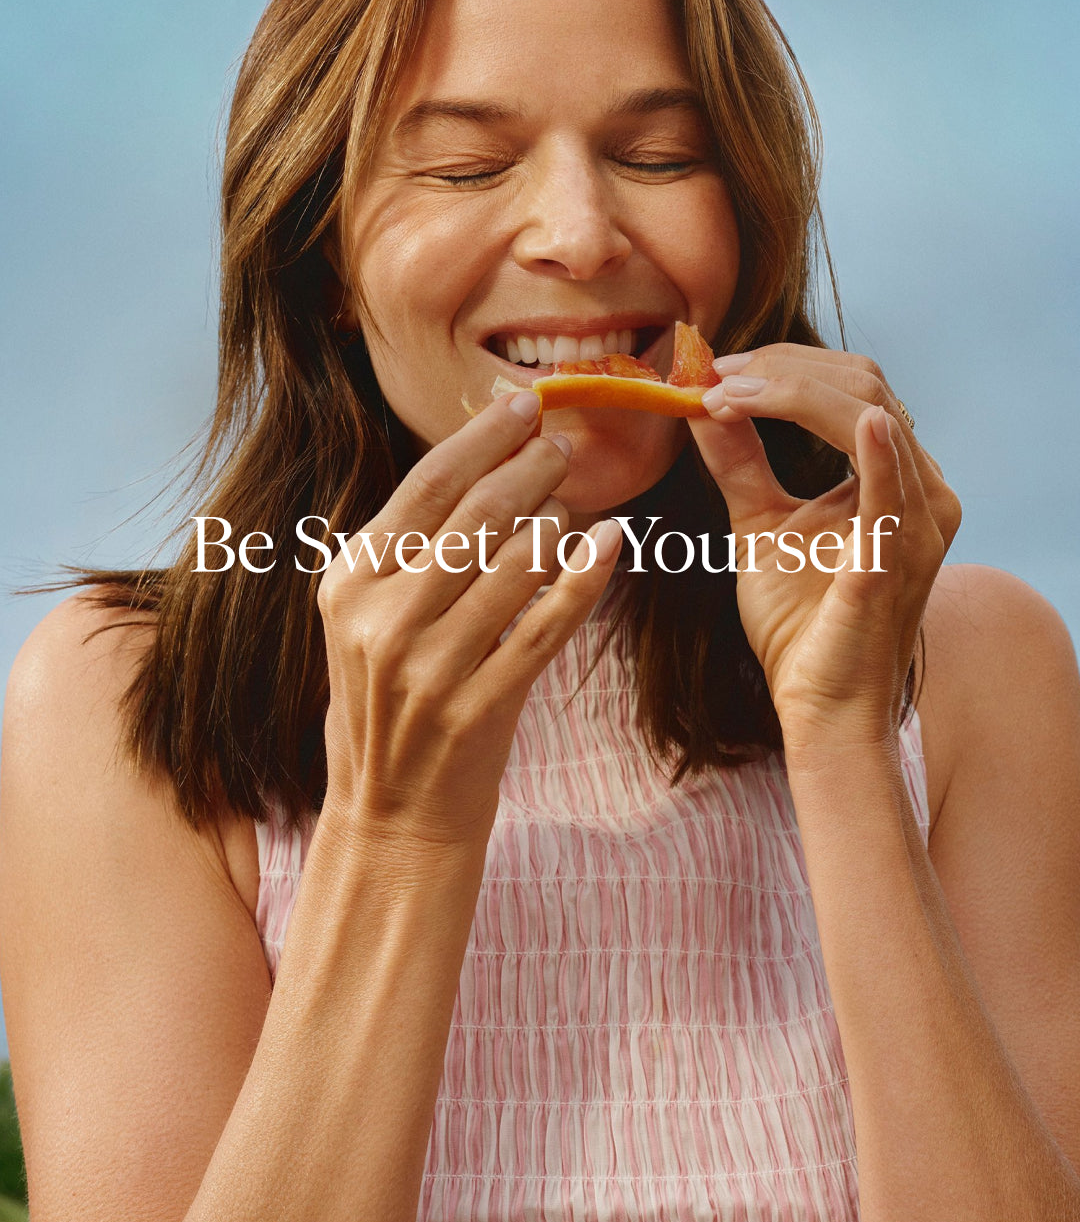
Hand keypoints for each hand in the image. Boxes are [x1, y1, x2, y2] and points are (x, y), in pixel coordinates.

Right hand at [317, 392, 620, 850]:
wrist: (392, 815)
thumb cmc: (388, 703)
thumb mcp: (367, 619)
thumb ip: (408, 550)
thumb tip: (483, 464)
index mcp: (349, 584)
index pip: (426, 487)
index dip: (483, 438)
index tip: (523, 406)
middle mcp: (382, 620)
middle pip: (474, 515)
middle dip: (529, 466)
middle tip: (564, 442)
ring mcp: (431, 668)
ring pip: (516, 563)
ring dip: (558, 518)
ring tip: (575, 496)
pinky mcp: (480, 708)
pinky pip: (546, 626)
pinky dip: (584, 578)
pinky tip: (611, 543)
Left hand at [689, 344, 960, 743]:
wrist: (818, 704)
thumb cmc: (799, 621)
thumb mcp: (759, 523)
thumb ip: (737, 462)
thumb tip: (700, 401)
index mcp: (896, 476)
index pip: (850, 386)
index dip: (783, 366)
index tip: (714, 369)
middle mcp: (923, 489)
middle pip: (863, 385)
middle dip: (782, 369)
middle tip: (713, 376)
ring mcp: (918, 523)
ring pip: (872, 415)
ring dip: (794, 394)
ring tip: (726, 395)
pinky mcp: (897, 561)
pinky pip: (893, 494)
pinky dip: (877, 452)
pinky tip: (859, 422)